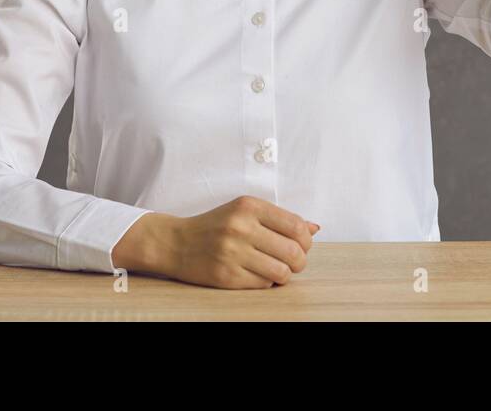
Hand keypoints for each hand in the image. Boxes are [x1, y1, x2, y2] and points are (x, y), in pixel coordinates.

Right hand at [111, 196, 320, 288]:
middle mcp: (241, 227)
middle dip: (300, 261)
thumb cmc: (216, 225)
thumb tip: (315, 228)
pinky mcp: (226, 276)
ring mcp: (232, 253)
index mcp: (249, 206)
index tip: (303, 245)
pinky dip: (267, 281)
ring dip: (285, 274)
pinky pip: (263, 284)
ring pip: (282, 271)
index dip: (306, 240)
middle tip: (294, 262)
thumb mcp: (244, 211)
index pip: (296, 226)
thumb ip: (279, 218)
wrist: (176, 242)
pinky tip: (258, 274)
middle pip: (294, 252)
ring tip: (277, 270)